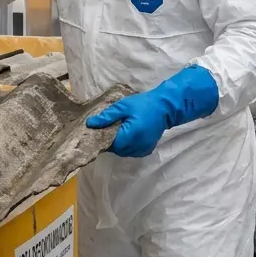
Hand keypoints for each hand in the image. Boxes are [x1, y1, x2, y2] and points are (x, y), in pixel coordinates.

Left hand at [86, 65, 218, 158]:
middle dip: (110, 141)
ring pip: (124, 152)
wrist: (164, 108)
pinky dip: (127, 146)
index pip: (110, 145)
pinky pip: (132, 152)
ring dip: (119, 144)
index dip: (103, 139)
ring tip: (118, 131)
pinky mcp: (147, 150)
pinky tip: (127, 135)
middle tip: (108, 128)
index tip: (99, 130)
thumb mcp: (122, 107)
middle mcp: (137, 146)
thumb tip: (90, 124)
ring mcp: (143, 150)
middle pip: (117, 150)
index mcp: (131, 135)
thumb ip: (107, 116)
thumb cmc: (142, 104)